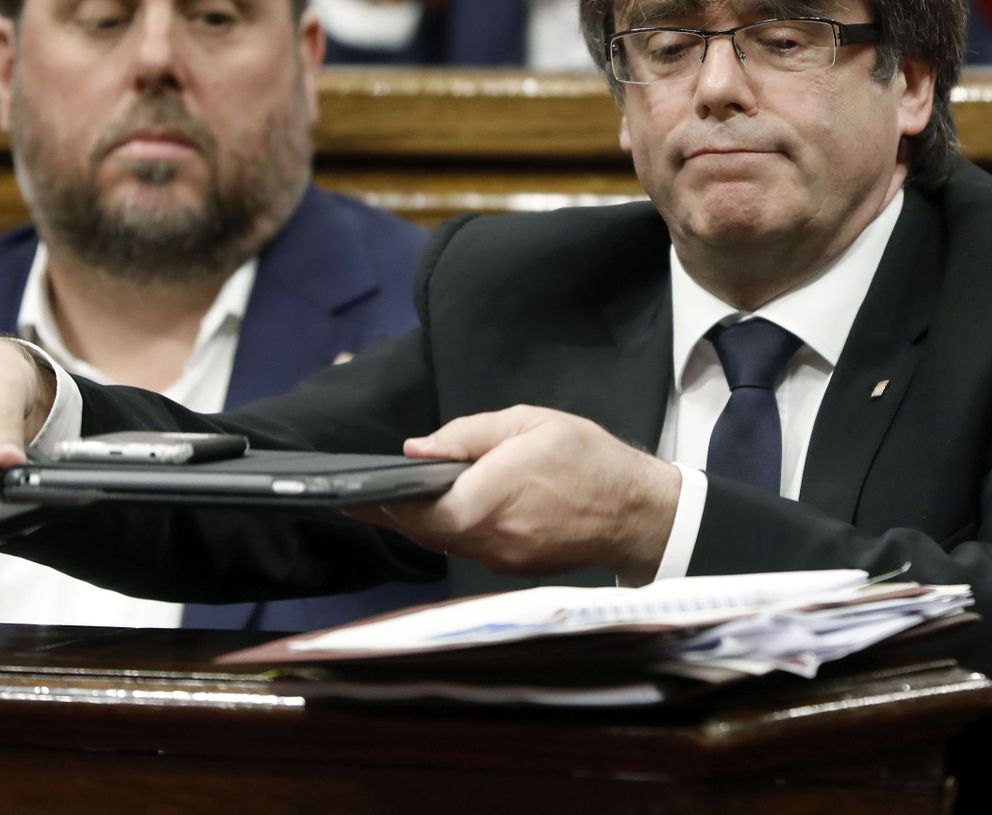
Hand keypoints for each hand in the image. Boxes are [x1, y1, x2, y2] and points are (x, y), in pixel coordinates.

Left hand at [353, 405, 679, 583]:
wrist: (637, 512)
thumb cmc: (586, 458)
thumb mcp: (529, 423)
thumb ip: (468, 436)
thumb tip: (417, 449)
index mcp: (493, 496)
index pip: (424, 511)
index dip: (386, 505)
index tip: (354, 495)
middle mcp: (492, 536)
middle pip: (426, 531)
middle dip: (394, 514)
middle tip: (363, 497)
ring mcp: (502, 559)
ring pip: (445, 543)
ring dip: (420, 523)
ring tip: (395, 501)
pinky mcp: (513, 569)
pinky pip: (468, 549)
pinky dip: (449, 531)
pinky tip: (442, 512)